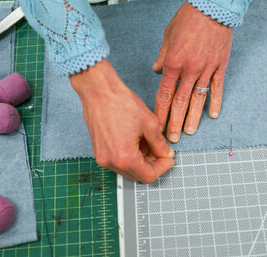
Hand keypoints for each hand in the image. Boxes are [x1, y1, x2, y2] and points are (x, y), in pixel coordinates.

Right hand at [70, 59, 174, 182]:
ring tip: (149, 143)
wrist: (99, 90)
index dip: (162, 168)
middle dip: (152, 165)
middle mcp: (110, 162)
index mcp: (124, 157)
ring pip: (127, 169)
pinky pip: (117, 160)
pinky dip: (129, 156)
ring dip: (141, 161)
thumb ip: (159, 144)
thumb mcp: (149, 124)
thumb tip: (165, 153)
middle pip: (137, 175)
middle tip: (162, 151)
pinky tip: (136, 141)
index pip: (148, 176)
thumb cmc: (120, 103)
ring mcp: (102, 157)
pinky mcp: (98, 150)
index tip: (168, 159)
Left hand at [153, 2, 232, 142]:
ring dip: (193, 118)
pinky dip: (215, 102)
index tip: (157, 125)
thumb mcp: (168, 35)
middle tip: (172, 139)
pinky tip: (213, 115)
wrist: (213, 6)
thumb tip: (157, 71)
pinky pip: (217, 88)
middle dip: (175, 122)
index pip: (165, 93)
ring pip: (198, 99)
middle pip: (180, 102)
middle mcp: (189, 69)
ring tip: (189, 132)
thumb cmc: (189, 17)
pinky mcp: (220, 66)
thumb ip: (162, 56)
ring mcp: (206, 69)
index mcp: (173, 62)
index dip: (161, 111)